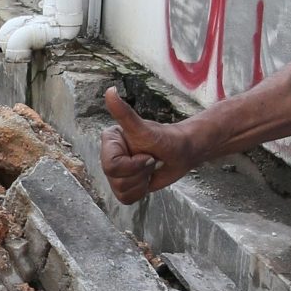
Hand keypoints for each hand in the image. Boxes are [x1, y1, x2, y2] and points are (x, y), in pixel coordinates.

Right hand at [100, 86, 188, 204]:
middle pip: (116, 180)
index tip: (148, 155)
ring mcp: (116, 172)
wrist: (182, 152)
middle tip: (151, 161)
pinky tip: (147, 178)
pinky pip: (126, 199)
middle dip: (140, 173)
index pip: (111, 166)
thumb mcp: (145, 129)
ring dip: (142, 182)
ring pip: (121, 190)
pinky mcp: (125, 185)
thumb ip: (124, 113)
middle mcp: (109, 156)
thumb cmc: (167, 139)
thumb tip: (110, 91)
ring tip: (150, 167)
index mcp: (110, 142)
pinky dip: (141, 191)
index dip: (134, 165)